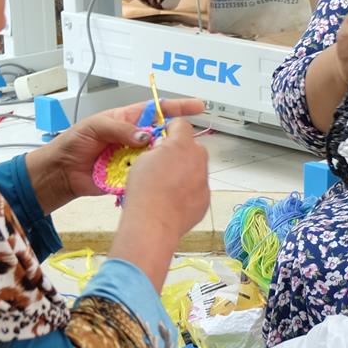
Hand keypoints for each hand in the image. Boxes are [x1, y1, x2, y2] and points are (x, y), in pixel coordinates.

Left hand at [25, 98, 204, 212]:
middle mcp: (134, 138)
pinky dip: (152, 177)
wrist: (62, 172)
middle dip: (175, 138)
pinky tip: (158, 179)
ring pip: (157, 157)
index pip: (157, 110)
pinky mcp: (131, 176)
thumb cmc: (74, 142)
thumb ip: (120, 128)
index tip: (198, 107)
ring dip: (164, 160)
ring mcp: (134, 158)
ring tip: (170, 162)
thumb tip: (145, 136)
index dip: (179, 107)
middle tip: (183, 143)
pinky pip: (147, 176)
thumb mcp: (95, 127)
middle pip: (162, 135)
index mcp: (128, 119)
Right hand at [110, 119, 211, 290]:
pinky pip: (198, 187)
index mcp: (182, 145)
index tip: (164, 138)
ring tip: (166, 185)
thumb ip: (157, 148)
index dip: (170, 130)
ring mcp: (204, 180)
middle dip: (180, 152)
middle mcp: (198, 159)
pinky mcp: (205, 198)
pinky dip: (188, 190)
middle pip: (193, 146)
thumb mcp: (142, 159)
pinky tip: (173, 198)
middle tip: (162, 164)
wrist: (154, 223)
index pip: (182, 124)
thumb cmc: (145, 192)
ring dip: (185, 171)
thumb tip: (162, 147)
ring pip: (196, 168)